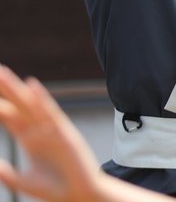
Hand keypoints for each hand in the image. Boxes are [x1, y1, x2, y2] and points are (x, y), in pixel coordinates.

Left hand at [0, 65, 106, 201]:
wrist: (79, 195)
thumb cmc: (55, 189)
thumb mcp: (25, 182)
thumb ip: (8, 175)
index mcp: (29, 140)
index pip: (10, 117)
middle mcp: (39, 131)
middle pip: (19, 106)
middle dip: (6, 90)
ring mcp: (51, 130)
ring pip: (31, 105)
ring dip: (17, 90)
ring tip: (3, 74)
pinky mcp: (64, 133)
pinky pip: (50, 113)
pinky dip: (42, 99)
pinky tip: (32, 85)